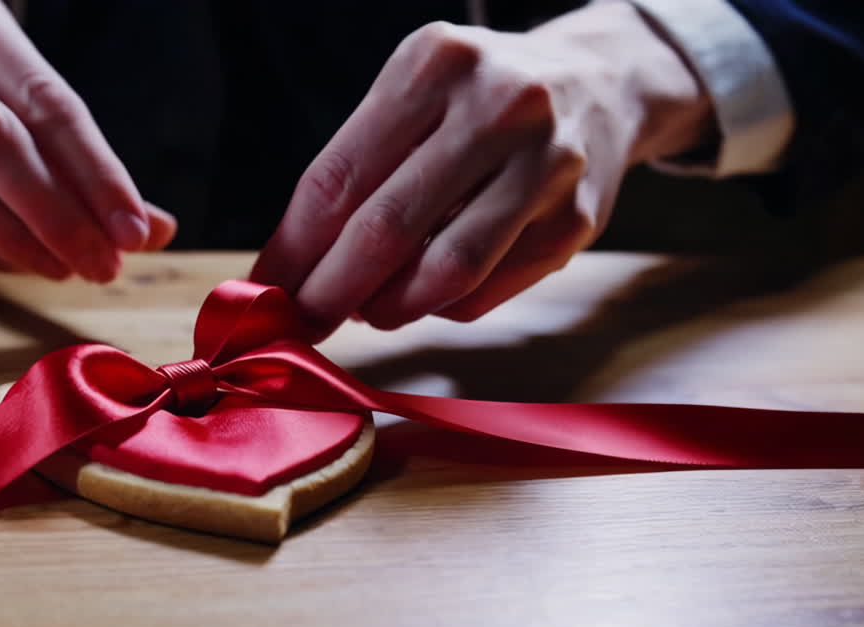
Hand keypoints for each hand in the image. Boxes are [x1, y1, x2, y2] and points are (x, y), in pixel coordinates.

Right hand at [0, 0, 175, 279]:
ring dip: (14, 237)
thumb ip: (79, 152)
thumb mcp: (16, 83)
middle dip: (57, 213)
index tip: (134, 229)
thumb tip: (152, 229)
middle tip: (103, 263)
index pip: (43, 97)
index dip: (95, 171)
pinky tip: (13, 262)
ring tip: (64, 268)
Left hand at [252, 2, 712, 338]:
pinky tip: (425, 293)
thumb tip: (291, 267)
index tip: (265, 292)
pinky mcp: (577, 220)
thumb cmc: (478, 100)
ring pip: (444, 272)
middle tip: (304, 323)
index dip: (293, 249)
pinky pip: (486, 291)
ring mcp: (546, 165)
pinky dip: (440, 306)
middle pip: (387, 229)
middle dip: (331, 291)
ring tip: (366, 309)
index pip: (338, 178)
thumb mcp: (413, 94)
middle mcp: (498, 107)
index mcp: (434, 66)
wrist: (599, 83)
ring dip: (388, 308)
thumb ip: (356, 169)